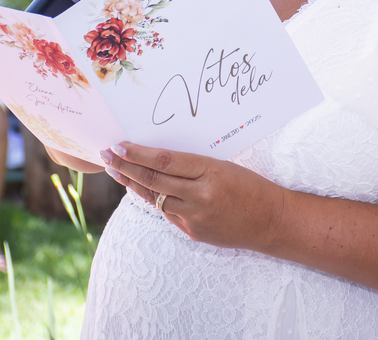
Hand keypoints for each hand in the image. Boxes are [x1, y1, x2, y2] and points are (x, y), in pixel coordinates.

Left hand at [101, 142, 286, 250]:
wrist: (271, 221)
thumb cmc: (251, 186)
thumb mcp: (224, 166)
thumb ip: (191, 165)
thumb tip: (157, 159)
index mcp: (210, 172)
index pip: (164, 161)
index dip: (138, 154)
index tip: (119, 145)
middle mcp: (199, 196)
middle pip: (153, 181)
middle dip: (125, 167)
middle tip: (106, 155)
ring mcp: (194, 218)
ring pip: (154, 198)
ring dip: (133, 184)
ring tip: (116, 171)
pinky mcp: (193, 233)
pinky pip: (168, 213)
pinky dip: (154, 199)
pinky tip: (142, 190)